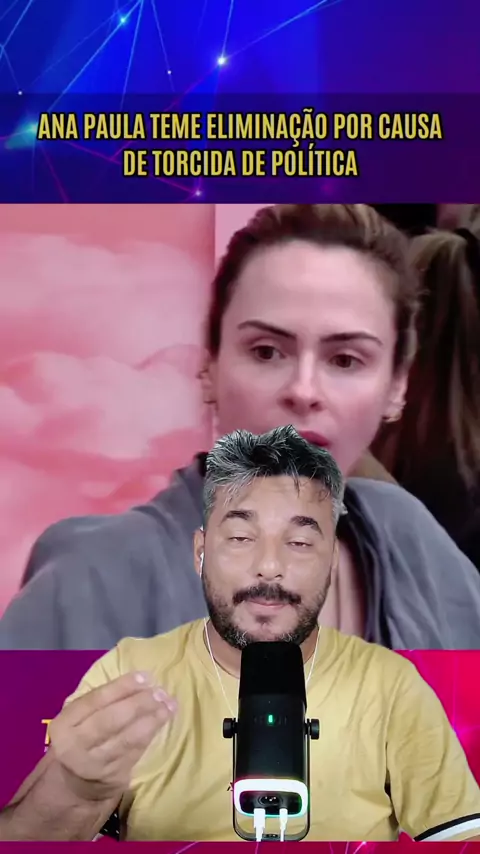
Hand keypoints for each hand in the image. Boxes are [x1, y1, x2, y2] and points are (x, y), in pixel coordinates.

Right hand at [49, 672, 176, 801]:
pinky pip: (136, 752)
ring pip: (128, 739)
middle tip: (160, 692)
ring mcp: (96, 765)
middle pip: (111, 721)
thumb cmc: (78, 740)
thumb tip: (137, 682)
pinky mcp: (113, 778)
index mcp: (64, 725)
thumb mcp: (75, 721)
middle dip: (139, 704)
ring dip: (152, 720)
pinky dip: (151, 735)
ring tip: (169, 705)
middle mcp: (76, 746)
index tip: (145, 677)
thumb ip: (98, 703)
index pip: (94, 701)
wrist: (72, 786)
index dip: (121, 687)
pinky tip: (162, 722)